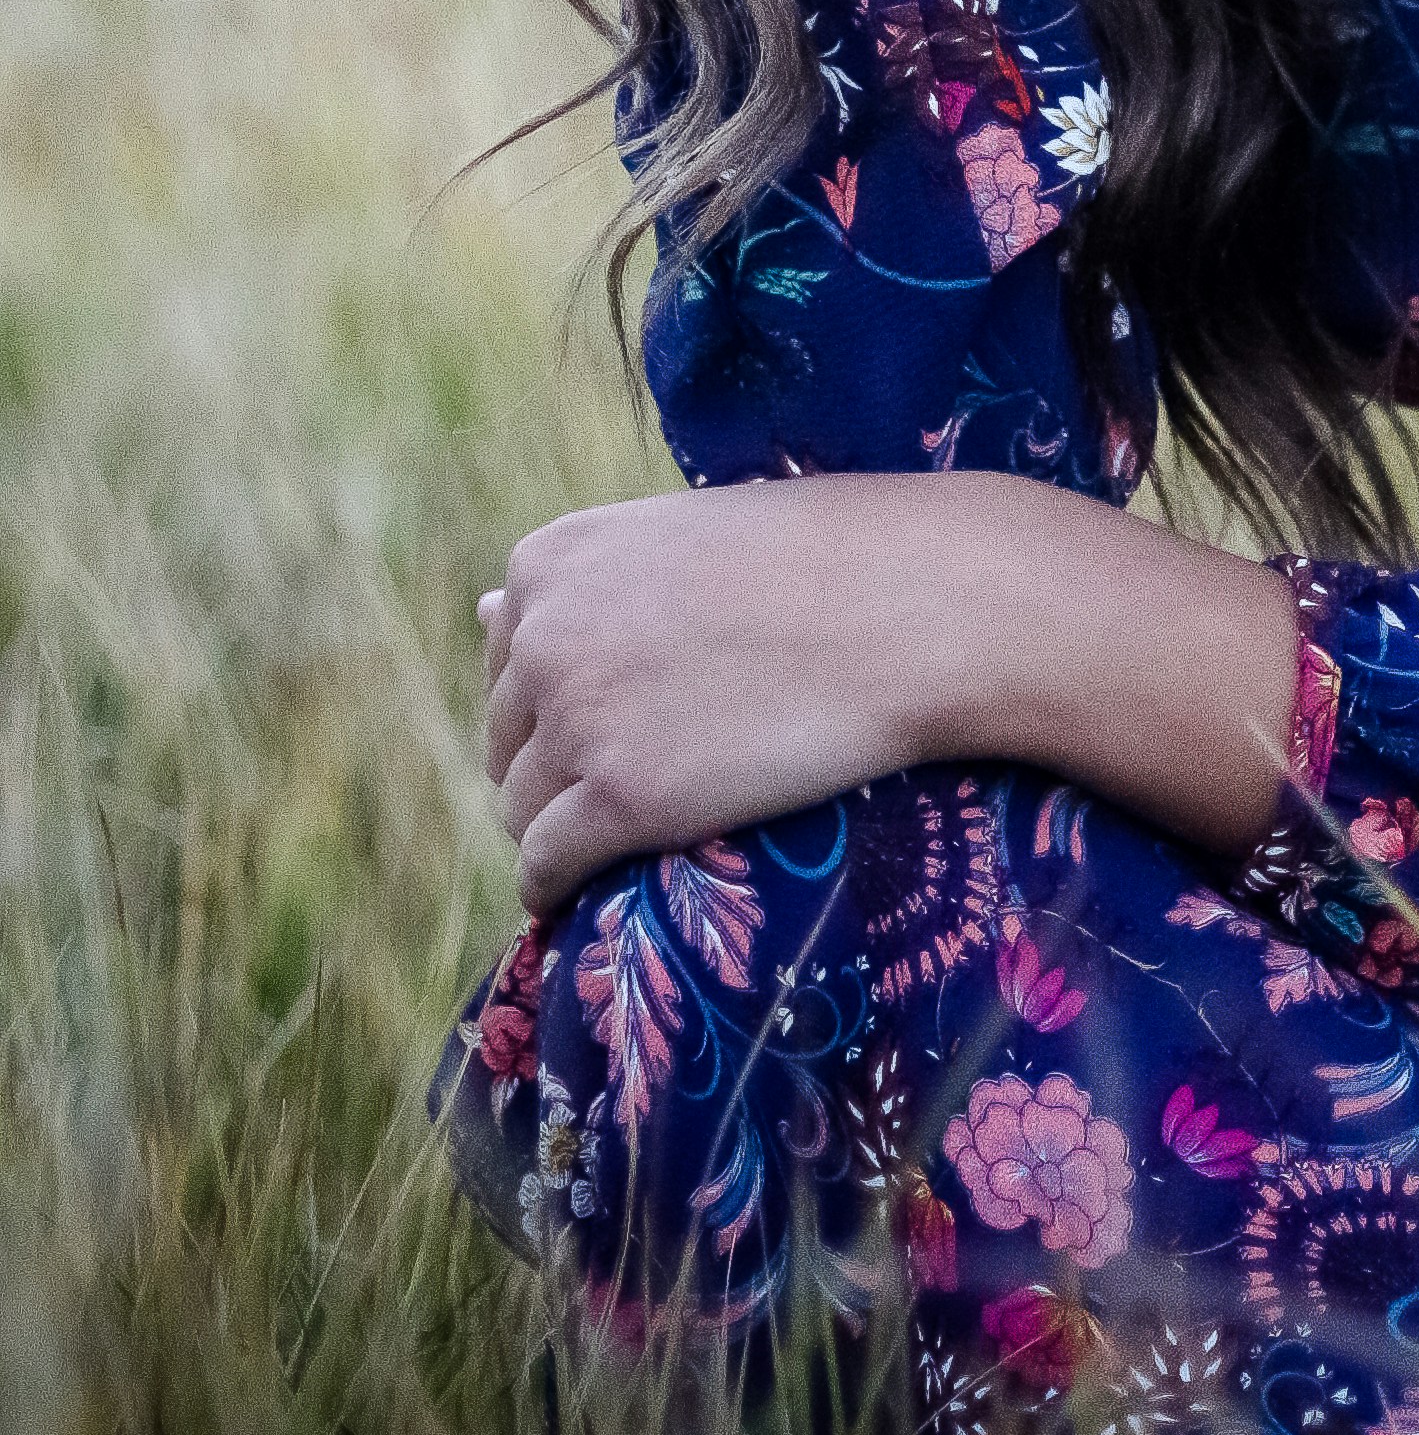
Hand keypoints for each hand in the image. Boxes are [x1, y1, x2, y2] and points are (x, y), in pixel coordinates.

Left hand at [479, 474, 1299, 915]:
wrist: (920, 605)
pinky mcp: (616, 800)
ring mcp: (576, 718)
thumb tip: (482, 617)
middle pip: (507, 737)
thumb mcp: (688, 540)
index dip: (567, 696)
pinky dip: (559, 890)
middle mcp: (543, 633)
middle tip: (645, 783)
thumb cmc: (826, 559)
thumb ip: (589, 582)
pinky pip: (546, 869)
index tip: (633, 714)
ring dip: (564, 829)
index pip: (507, 655)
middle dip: (557, 766)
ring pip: (520, 810)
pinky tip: (594, 894)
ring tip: (636, 838)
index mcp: (554, 558)